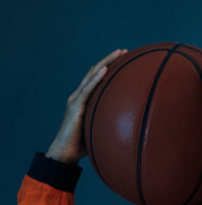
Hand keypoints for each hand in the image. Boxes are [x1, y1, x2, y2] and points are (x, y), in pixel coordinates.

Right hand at [45, 49, 127, 163]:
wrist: (66, 154)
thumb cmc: (84, 145)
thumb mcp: (101, 129)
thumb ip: (112, 123)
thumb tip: (132, 126)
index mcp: (85, 100)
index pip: (98, 79)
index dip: (109, 67)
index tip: (124, 59)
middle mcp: (79, 96)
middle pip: (96, 72)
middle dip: (110, 60)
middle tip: (124, 50)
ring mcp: (76, 100)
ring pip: (92, 76)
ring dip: (106, 63)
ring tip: (118, 53)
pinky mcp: (76, 106)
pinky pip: (88, 89)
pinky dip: (96, 78)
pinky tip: (106, 69)